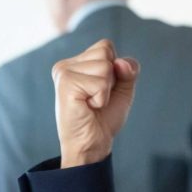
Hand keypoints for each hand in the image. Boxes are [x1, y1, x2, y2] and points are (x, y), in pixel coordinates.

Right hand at [51, 39, 139, 166]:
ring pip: (105, 67)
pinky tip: (88, 107)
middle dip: (110, 79)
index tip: (101, 90)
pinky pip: (101, 83)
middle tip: (96, 98)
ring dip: (106, 91)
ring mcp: (63, 73)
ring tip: (91, 103)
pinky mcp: (66, 84)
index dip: (115, 69)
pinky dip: (101, 98)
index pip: (106, 46)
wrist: (92, 145)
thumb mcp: (122, 89)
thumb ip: (128, 69)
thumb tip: (120, 62)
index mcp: (75, 63)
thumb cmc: (103, 118)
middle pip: (106, 52)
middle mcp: (65, 65)